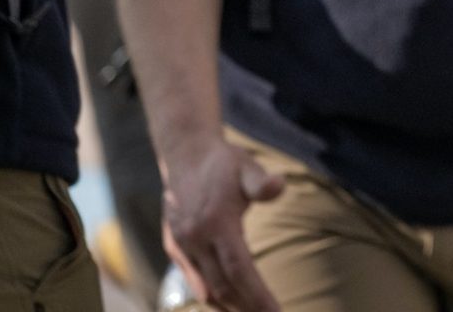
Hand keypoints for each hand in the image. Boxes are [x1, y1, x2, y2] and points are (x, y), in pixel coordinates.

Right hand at [160, 137, 284, 311]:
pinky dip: (212, 295)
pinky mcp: (174, 247)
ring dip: (229, 307)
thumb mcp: (246, 167)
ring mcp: (182, 245)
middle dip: (248, 308)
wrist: (184, 155)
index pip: (240, 270)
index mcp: (216, 223)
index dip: (258, 297)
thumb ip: (261, 182)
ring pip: (206, 289)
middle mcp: (195, 239)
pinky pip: (193, 280)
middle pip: (224, 287)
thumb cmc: (224, 163)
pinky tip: (229, 302)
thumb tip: (278, 186)